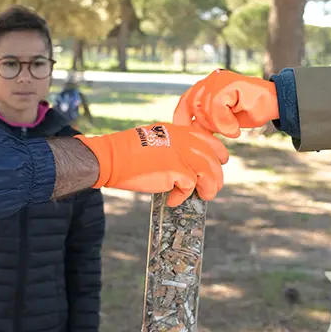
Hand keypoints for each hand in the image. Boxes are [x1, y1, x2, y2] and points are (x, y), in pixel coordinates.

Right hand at [76, 123, 228, 205]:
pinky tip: (172, 200)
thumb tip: (187, 165)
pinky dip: (182, 197)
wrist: (113, 157)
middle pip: (214, 160)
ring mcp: (184, 155)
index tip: (216, 165)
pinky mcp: (179, 171)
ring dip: (208, 189)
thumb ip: (175, 146)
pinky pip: (190, 188)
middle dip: (215, 177)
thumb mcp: (157, 138)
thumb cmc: (128, 151)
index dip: (217, 155)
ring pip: (210, 175)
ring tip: (201, 196)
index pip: (211, 141)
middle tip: (210, 188)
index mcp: (181, 131)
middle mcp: (186, 141)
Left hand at [173, 70, 278, 137]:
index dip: (182, 117)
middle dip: (204, 124)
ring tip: (232, 130)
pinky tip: (235, 129)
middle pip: (192, 105)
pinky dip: (225, 121)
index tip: (184, 132)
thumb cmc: (249, 111)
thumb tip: (187, 131)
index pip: (186, 101)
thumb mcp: (221, 120)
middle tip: (221, 133)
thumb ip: (205, 121)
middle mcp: (211, 80)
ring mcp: (219, 79)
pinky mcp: (228, 82)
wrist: (275, 104)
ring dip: (218, 125)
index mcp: (206, 87)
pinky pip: (216, 105)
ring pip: (204, 107)